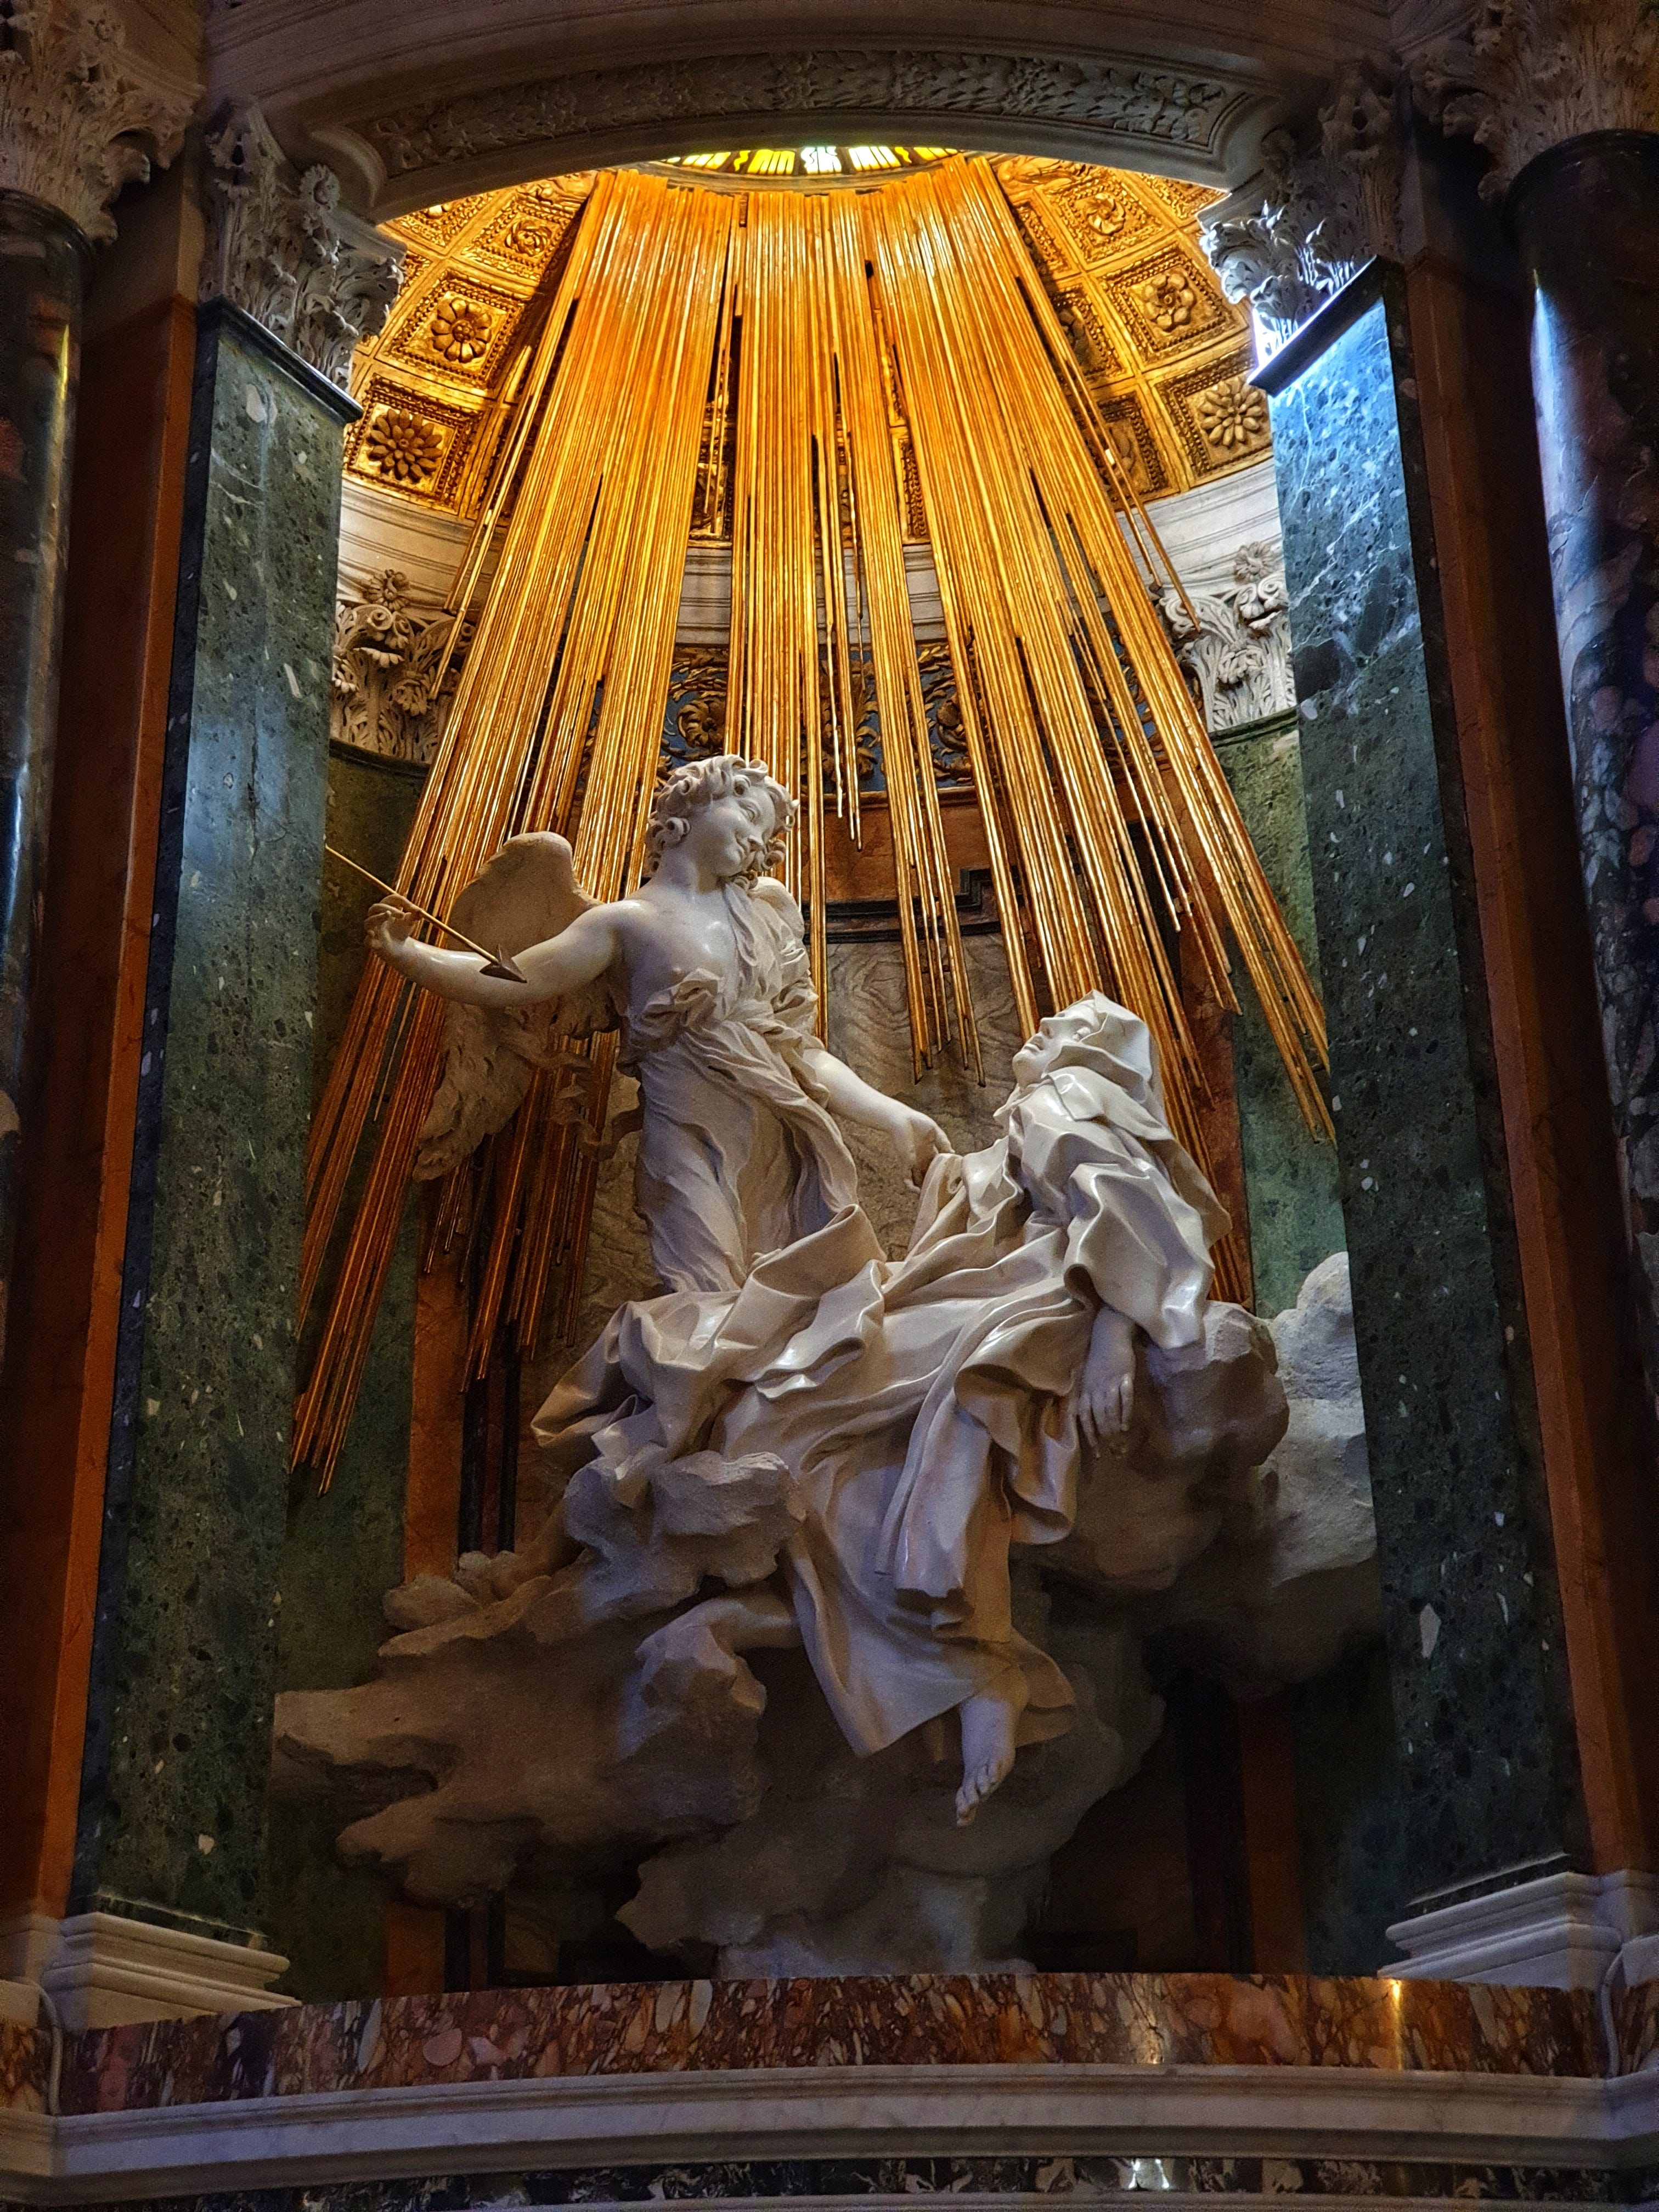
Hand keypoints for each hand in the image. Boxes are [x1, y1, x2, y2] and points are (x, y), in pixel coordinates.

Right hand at [365, 897, 416, 963]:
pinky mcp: (372, 944)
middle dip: (389, 908)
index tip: (416, 910)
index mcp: (384, 909)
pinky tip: (373, 934)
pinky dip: (369, 938)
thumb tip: (420, 912)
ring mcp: (372, 930)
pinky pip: (367, 941)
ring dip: (378, 917)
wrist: (398, 949)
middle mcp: (375, 918)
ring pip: (368, 921)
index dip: (403, 902)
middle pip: (376, 907)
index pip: (391, 899)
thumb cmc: (401, 932)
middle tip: (403, 915)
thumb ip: (414, 917)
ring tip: (388, 915)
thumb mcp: (410, 923)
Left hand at [889, 1105, 950, 1189]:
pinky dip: (911, 1187)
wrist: (900, 1119)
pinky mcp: (905, 1163)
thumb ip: (944, 1142)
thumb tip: (953, 1153)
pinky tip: (917, 1192)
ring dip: (923, 1189)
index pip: (937, 1165)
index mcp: (930, 1151)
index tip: (951, 1181)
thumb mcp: (935, 1132)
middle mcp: (922, 1159)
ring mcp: (913, 1163)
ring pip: (918, 1181)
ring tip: (930, 1198)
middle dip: (933, 1185)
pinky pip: (907, 1179)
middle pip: (928, 1176)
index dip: (943, 1172)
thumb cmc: (917, 1122)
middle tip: (941, 1195)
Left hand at [1078, 1306, 1136, 1451]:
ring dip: (1114, 1431)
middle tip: (1115, 1454)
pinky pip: (1124, 1398)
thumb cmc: (1098, 1358)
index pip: (1085, 1419)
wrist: (1109, 1335)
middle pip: (1099, 1419)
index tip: (1097, 1454)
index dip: (1091, 1437)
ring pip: (1111, 1412)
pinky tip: (1126, 1426)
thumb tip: (1086, 1418)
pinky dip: (1125, 1413)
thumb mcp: (1087, 1378)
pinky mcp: (1124, 1377)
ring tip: (1120, 1445)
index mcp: (1085, 1391)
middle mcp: (1095, 1389)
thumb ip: (1087, 1397)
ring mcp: (1110, 1383)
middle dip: (1106, 1439)